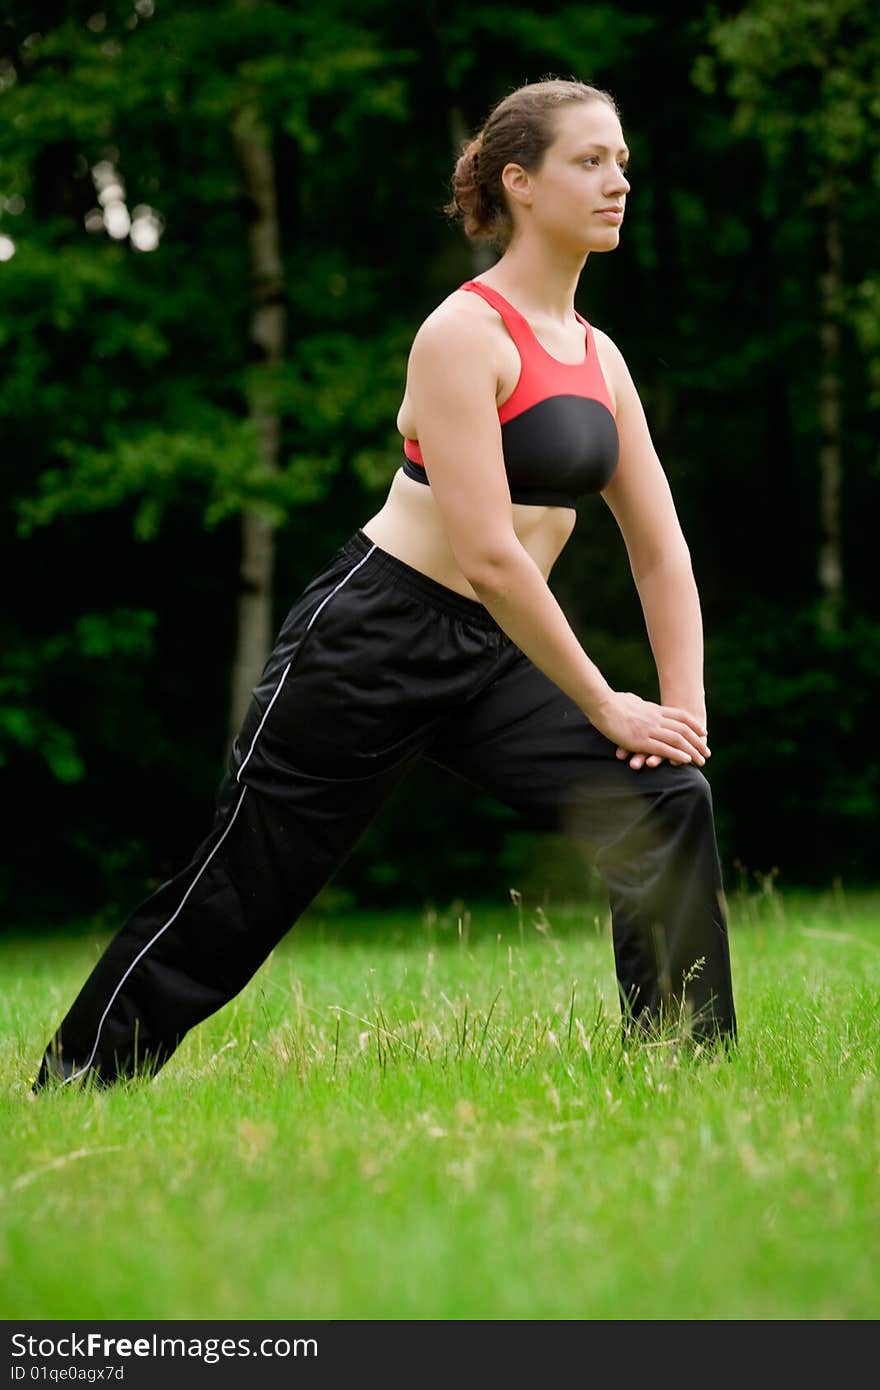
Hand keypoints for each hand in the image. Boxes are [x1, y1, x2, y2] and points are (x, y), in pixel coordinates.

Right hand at [588, 689, 709, 768]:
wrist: (602, 703)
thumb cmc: (612, 701)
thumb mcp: (632, 700)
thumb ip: (639, 704)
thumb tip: (639, 703)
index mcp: (654, 710)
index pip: (680, 716)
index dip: (694, 725)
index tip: (703, 732)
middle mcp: (655, 719)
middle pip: (683, 730)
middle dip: (697, 742)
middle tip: (706, 752)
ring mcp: (649, 729)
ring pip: (677, 740)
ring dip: (692, 751)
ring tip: (701, 760)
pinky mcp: (640, 740)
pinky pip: (663, 748)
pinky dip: (677, 754)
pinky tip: (685, 760)